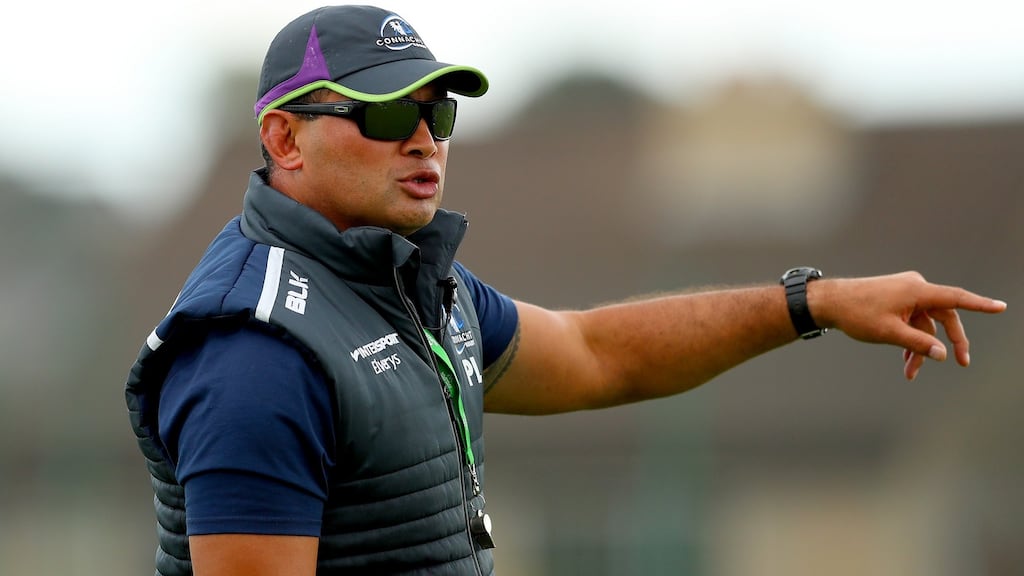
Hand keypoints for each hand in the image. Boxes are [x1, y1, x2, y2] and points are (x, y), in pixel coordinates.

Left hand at [808, 272, 1007, 379]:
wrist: (829, 303)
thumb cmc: (857, 314)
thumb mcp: (889, 333)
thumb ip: (918, 344)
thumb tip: (943, 355)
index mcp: (917, 290)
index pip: (956, 298)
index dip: (980, 304)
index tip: (1001, 307)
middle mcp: (915, 288)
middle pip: (944, 317)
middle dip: (950, 342)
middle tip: (962, 363)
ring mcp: (906, 293)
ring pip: (925, 324)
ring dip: (920, 348)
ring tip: (910, 373)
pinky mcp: (897, 300)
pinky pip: (913, 321)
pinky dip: (911, 339)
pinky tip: (905, 361)